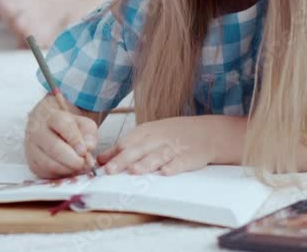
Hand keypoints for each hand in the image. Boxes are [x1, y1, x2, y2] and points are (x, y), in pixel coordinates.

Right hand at [25, 108, 99, 178]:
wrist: (48, 128)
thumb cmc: (67, 127)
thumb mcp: (82, 124)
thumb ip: (89, 133)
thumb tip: (89, 147)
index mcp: (51, 116)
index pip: (62, 125)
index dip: (75, 139)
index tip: (84, 151)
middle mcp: (37, 131)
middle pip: (53, 147)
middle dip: (72, 159)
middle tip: (85, 164)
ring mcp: (32, 148)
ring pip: (48, 163)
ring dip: (67, 169)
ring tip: (79, 168)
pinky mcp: (32, 163)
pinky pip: (45, 173)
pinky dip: (60, 175)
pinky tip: (69, 171)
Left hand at [98, 116, 218, 175]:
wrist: (207, 132)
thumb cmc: (172, 135)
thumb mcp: (147, 136)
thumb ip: (125, 147)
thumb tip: (100, 159)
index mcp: (146, 132)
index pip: (126, 143)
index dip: (112, 155)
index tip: (99, 167)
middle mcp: (158, 139)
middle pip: (139, 149)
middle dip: (123, 160)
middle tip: (110, 171)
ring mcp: (174, 147)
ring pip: (158, 155)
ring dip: (146, 163)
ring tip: (135, 171)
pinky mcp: (190, 157)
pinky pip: (181, 162)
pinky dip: (174, 167)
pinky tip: (166, 173)